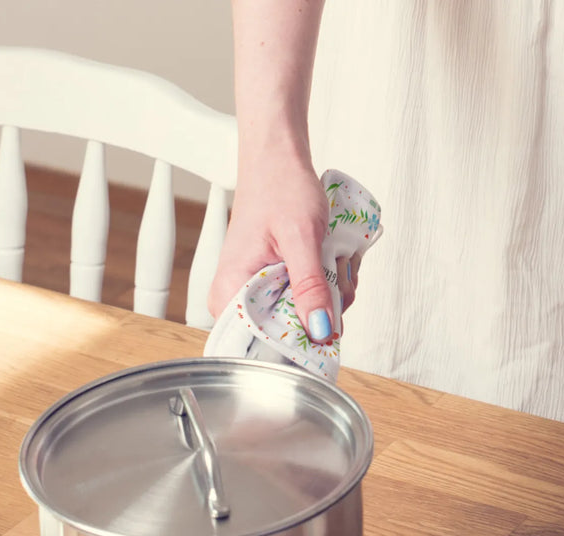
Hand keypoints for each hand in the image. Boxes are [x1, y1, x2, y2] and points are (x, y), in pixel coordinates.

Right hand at [208, 157, 357, 340]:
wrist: (280, 161)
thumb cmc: (280, 188)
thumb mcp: (302, 238)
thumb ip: (311, 287)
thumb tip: (321, 331)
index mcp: (230, 294)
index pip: (263, 345)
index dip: (301, 341)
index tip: (327, 320)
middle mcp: (240, 300)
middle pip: (294, 334)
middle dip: (325, 306)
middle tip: (331, 267)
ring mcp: (262, 293)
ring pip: (311, 318)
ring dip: (334, 290)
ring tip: (330, 255)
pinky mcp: (280, 286)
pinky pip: (314, 301)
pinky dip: (331, 283)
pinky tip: (331, 258)